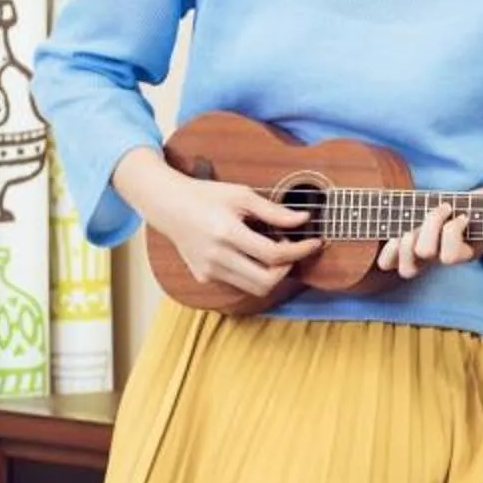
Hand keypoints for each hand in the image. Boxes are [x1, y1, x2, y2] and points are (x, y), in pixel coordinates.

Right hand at [145, 169, 319, 298]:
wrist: (168, 206)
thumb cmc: (206, 195)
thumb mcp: (241, 194)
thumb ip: (273, 211)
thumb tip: (304, 219)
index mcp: (226, 233)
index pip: (273, 254)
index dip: (300, 250)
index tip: (314, 242)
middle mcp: (216, 256)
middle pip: (266, 281)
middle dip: (288, 269)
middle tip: (294, 251)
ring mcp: (208, 270)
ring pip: (254, 288)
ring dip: (272, 275)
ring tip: (276, 253)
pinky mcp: (203, 277)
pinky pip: (238, 283)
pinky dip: (253, 273)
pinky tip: (253, 254)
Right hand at [376, 201, 482, 278]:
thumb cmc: (463, 201)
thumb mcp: (433, 205)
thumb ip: (413, 216)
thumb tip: (396, 231)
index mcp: (418, 247)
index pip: (390, 264)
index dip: (388, 253)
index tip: (397, 233)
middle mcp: (433, 259)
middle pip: (406, 267)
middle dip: (408, 240)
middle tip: (425, 221)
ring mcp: (451, 259)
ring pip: (425, 252)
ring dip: (431, 225)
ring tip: (445, 210)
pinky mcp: (471, 255)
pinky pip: (451, 253)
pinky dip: (453, 230)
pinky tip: (463, 219)